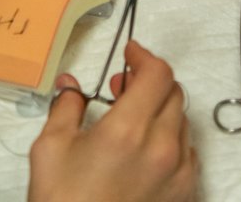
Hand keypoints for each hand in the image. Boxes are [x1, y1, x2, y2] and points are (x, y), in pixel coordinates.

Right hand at [28, 41, 196, 201]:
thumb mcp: (51, 149)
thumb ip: (65, 107)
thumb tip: (70, 86)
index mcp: (128, 131)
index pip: (157, 73)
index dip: (144, 56)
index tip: (130, 54)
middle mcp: (161, 149)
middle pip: (173, 92)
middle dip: (149, 81)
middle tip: (123, 86)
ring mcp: (177, 174)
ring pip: (182, 120)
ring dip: (161, 108)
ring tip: (132, 117)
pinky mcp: (183, 194)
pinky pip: (188, 152)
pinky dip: (172, 138)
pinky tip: (148, 147)